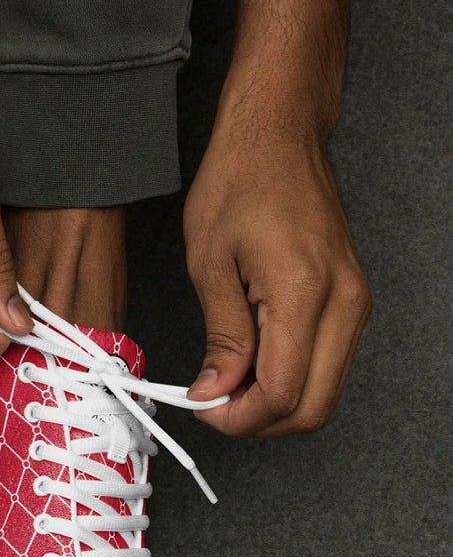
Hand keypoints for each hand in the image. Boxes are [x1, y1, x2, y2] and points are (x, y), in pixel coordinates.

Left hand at [184, 118, 371, 435]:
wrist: (278, 136)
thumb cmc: (239, 183)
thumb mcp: (209, 264)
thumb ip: (222, 337)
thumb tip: (216, 391)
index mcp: (306, 294)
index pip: (283, 394)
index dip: (239, 417)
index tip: (202, 407)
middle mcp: (344, 303)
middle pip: (314, 407)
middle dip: (259, 420)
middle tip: (212, 403)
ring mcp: (355, 301)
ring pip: (325, 390)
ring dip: (275, 401)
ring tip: (226, 379)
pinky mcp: (351, 298)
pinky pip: (328, 361)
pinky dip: (290, 376)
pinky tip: (251, 361)